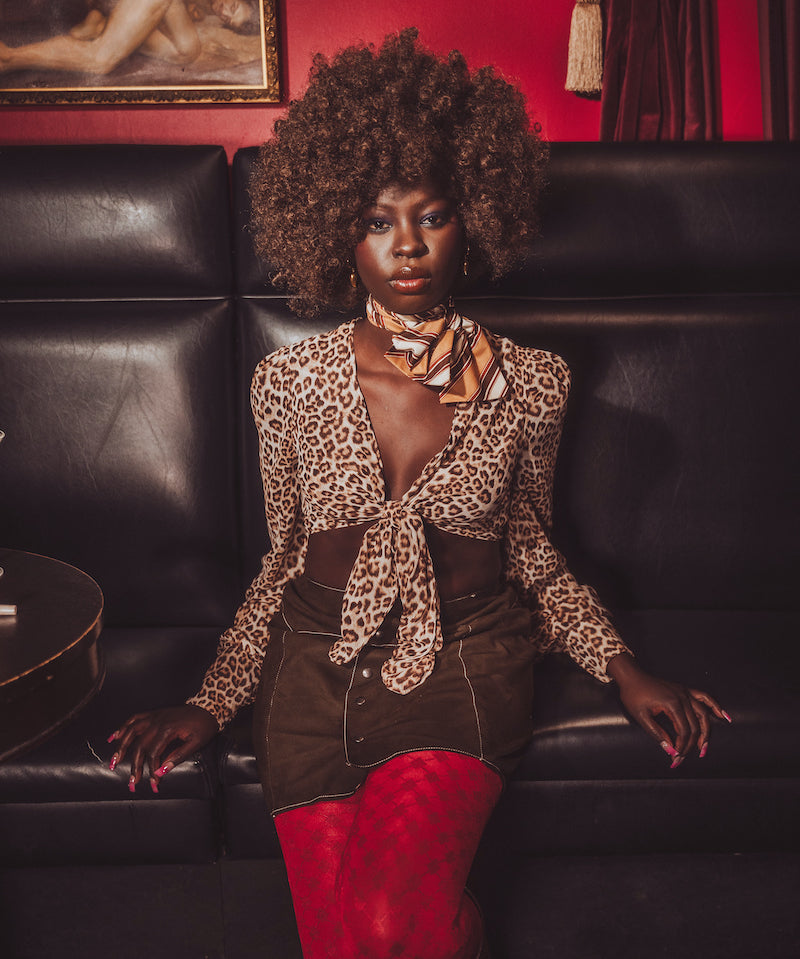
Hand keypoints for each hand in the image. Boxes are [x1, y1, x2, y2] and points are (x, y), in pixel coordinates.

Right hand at [108, 704, 218, 793]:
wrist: (209, 707)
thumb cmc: (204, 725)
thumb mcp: (196, 743)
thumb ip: (178, 757)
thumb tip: (161, 771)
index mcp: (168, 729)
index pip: (153, 753)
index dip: (151, 770)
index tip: (154, 783)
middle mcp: (157, 721)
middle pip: (139, 745)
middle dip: (134, 766)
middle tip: (132, 782)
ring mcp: (154, 716)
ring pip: (131, 731)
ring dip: (121, 747)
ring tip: (114, 762)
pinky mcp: (154, 714)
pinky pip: (134, 719)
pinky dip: (123, 728)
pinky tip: (114, 737)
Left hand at [606, 653, 730, 767]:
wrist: (631, 676)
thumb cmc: (633, 695)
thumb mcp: (641, 717)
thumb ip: (657, 734)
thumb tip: (671, 751)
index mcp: (672, 703)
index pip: (684, 731)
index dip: (682, 747)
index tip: (676, 758)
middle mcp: (682, 697)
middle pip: (695, 725)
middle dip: (691, 744)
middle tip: (685, 758)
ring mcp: (685, 692)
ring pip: (703, 714)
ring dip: (706, 732)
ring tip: (704, 747)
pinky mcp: (684, 690)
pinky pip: (704, 697)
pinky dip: (714, 706)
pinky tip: (723, 716)